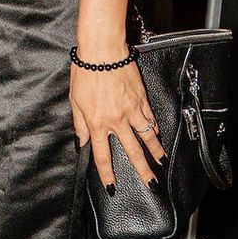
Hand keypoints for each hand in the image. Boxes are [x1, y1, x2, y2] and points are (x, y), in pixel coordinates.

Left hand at [70, 56, 163, 190]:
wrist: (103, 51)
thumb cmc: (85, 71)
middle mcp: (117, 120)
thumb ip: (80, 124)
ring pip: (147, 136)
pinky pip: (150, 118)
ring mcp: (132, 110)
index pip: (103, 156)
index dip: (108, 174)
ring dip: (156, 151)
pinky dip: (155, 128)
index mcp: (97, 123)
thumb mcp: (75, 100)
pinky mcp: (142, 98)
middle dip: (142, 170)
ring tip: (162, 162)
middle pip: (132, 152)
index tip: (113, 187)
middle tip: (150, 183)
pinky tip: (158, 134)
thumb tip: (83, 141)